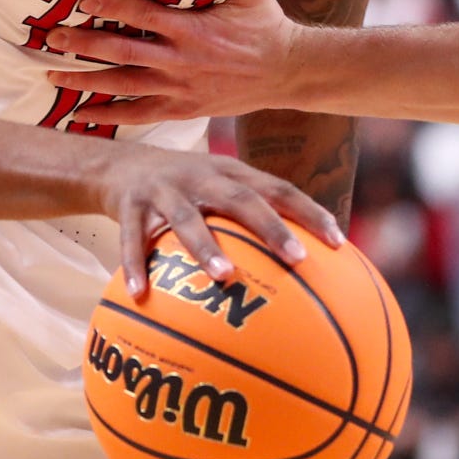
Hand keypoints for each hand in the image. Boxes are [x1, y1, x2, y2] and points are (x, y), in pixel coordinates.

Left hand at [44, 0, 301, 125]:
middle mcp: (179, 61)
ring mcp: (178, 89)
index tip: (83, 2)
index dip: (111, 8)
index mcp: (191, 30)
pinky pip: (138, 115)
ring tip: (54, 75)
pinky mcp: (181, 109)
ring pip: (123, 87)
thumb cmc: (266, 28)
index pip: (142, 16)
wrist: (286, 73)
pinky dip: (109, 115)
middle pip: (121, 53)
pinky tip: (81, 114)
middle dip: (83, 46)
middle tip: (52, 40)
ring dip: (86, 82)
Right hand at [97, 147, 339, 298]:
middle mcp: (202, 176)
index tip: (338, 244)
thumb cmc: (184, 188)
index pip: (280, 189)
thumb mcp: (219, 187)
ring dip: (207, 247)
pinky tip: (140, 294)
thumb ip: (253, 216)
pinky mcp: (129, 203)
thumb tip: (301, 265)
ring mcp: (165, 188)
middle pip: (242, 199)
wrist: (119, 164)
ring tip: (225, 276)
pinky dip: (135, 264)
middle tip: (297, 259)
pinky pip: (131, 237)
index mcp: (231, 173)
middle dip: (272, 228)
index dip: (309, 212)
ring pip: (187, 218)